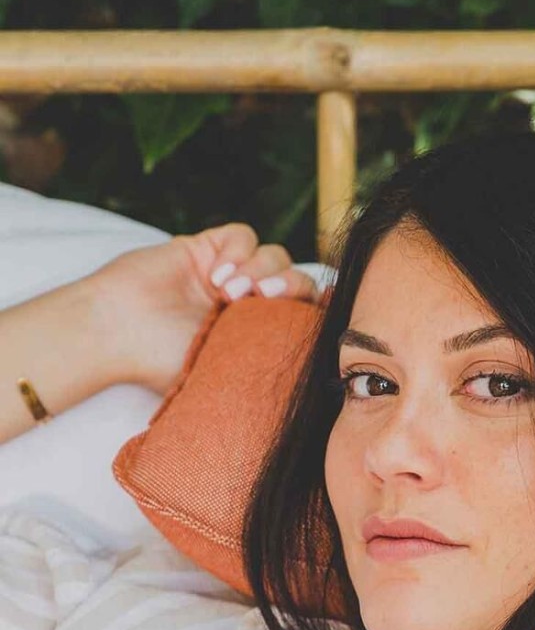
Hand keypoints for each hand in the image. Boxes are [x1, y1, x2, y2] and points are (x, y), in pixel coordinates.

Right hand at [88, 223, 322, 396]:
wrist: (116, 332)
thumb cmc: (160, 362)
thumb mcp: (221, 373)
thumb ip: (260, 369)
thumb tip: (305, 394)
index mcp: (256, 333)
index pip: (303, 314)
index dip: (319, 310)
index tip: (323, 317)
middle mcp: (247, 302)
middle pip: (296, 281)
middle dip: (290, 286)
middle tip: (264, 299)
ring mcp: (228, 272)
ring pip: (274, 255)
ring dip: (261, 269)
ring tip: (230, 293)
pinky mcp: (207, 247)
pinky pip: (243, 235)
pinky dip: (239, 251)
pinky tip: (218, 275)